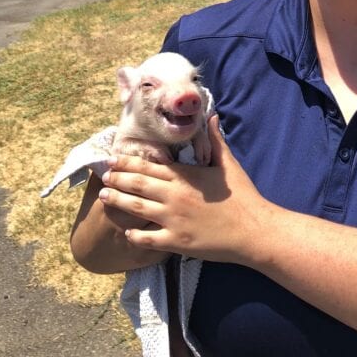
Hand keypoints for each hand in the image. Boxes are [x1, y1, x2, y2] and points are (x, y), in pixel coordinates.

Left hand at [98, 116, 268, 263]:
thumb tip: (210, 116)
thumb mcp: (228, 164)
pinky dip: (135, 236)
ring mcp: (173, 220)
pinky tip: (127, 232)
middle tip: (103, 176)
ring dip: (118, 202)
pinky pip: (148, 239)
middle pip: (138, 185)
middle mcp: (174, 196)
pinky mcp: (177, 241)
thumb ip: (215, 140)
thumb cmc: (242, 195)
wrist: (253, 229)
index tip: (113, 159)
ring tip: (104, 197)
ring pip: (137, 209)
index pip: (149, 166)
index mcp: (185, 176)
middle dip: (117, 179)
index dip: (128, 162)